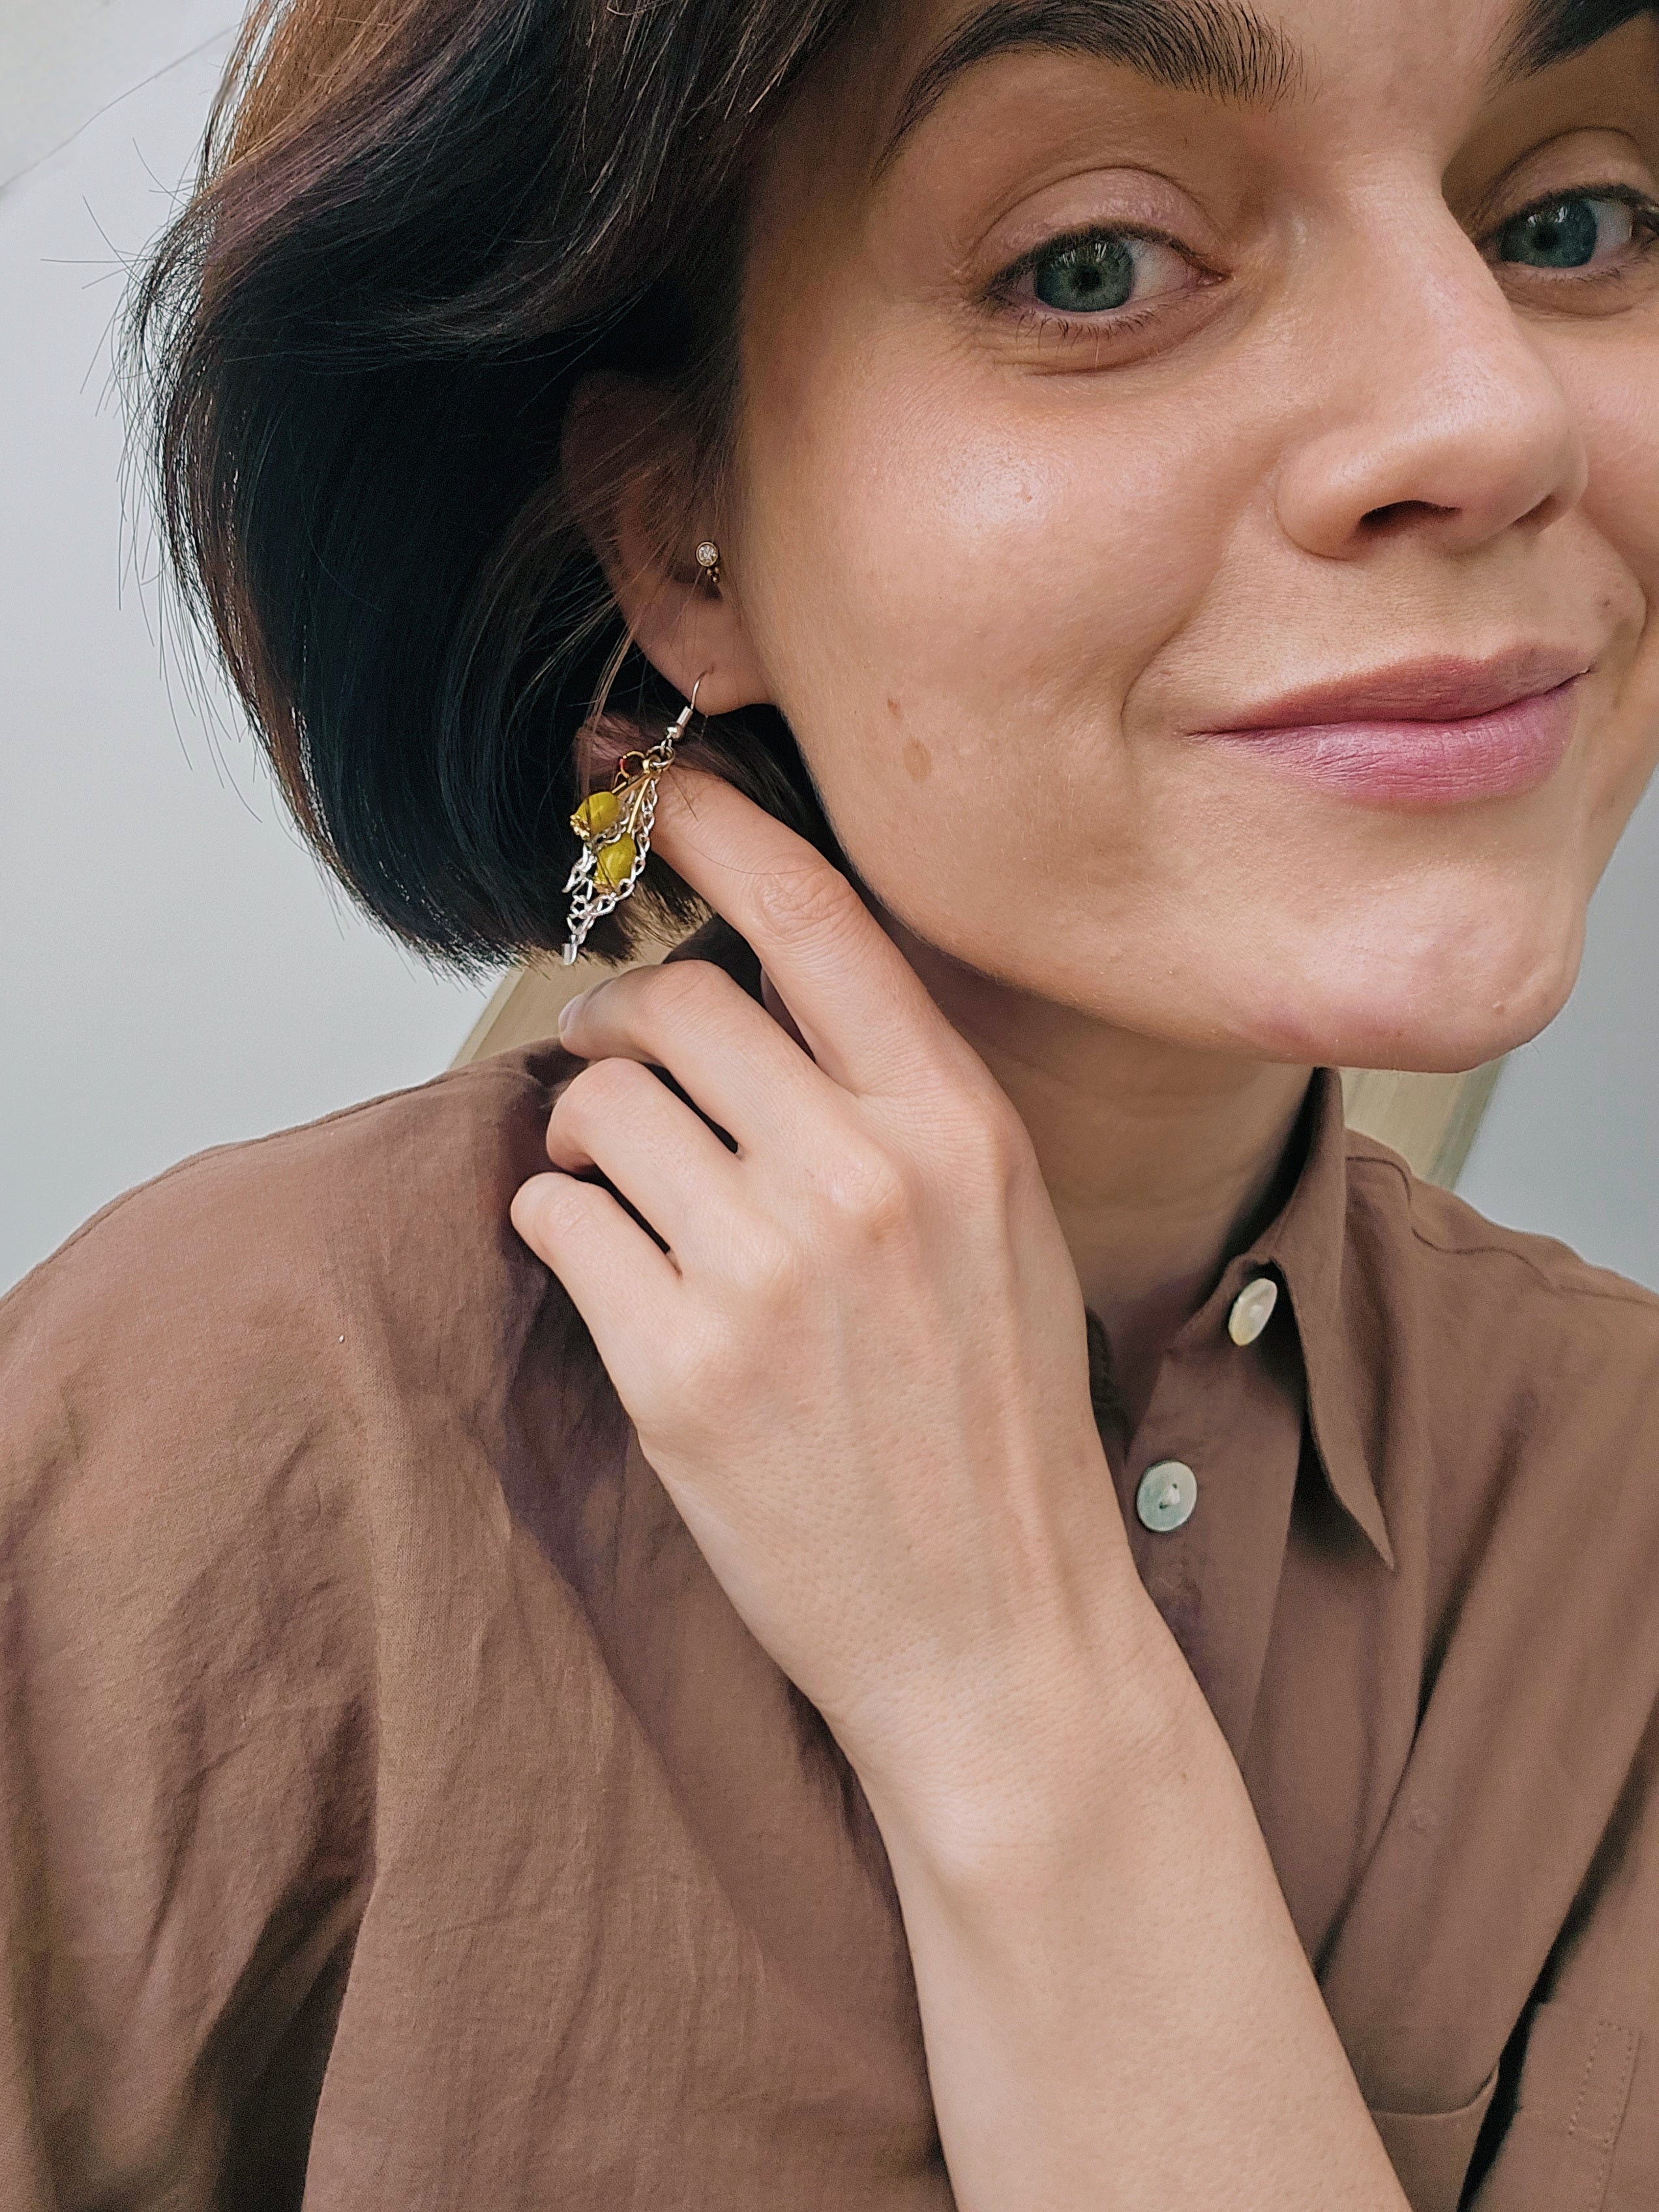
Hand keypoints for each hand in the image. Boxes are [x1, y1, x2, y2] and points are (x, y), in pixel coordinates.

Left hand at [511, 773, 1148, 1834]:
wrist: (998, 1631)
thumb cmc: (997, 1427)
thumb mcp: (1001, 1231)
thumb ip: (894, 1107)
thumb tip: (751, 1002)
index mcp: (960, 1130)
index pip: (819, 922)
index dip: (721, 831)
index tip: (654, 790)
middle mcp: (865, 1180)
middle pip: (677, 1006)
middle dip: (623, 1019)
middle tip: (617, 1062)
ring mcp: (765, 1277)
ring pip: (599, 1105)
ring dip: (585, 1131)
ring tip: (622, 1186)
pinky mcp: (676, 1372)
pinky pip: (557, 1221)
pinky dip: (560, 1223)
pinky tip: (608, 1265)